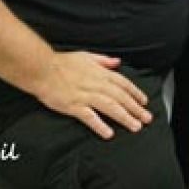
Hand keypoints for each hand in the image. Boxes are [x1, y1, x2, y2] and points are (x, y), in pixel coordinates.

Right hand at [33, 52, 151, 138]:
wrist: (42, 69)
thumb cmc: (62, 63)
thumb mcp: (87, 56)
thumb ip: (103, 60)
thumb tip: (117, 62)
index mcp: (100, 72)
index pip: (124, 84)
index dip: (135, 93)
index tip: (144, 102)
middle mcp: (96, 84)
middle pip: (121, 97)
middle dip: (136, 108)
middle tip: (146, 118)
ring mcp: (86, 96)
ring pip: (111, 107)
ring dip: (125, 117)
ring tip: (135, 126)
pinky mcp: (74, 106)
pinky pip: (90, 117)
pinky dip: (100, 125)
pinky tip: (109, 133)